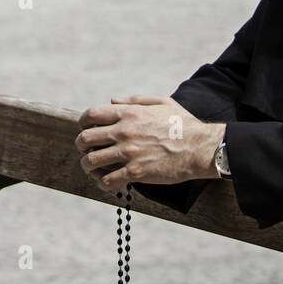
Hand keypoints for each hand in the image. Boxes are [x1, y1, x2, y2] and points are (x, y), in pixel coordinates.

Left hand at [75, 95, 224, 190]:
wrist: (200, 147)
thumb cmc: (183, 124)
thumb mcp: (161, 103)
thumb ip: (134, 101)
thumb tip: (113, 100)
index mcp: (128, 113)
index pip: (90, 115)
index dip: (83, 123)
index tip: (87, 129)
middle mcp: (124, 132)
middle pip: (85, 138)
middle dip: (82, 145)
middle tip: (87, 151)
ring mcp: (128, 153)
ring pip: (91, 161)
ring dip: (88, 166)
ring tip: (94, 169)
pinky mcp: (135, 173)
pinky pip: (107, 181)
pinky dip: (102, 183)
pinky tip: (108, 182)